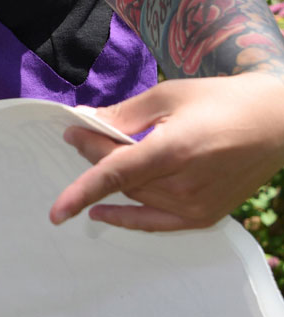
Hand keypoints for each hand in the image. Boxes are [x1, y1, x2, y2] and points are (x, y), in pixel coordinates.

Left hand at [50, 71, 283, 231]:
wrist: (275, 122)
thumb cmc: (221, 100)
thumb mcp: (169, 94)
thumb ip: (125, 114)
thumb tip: (85, 122)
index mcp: (174, 150)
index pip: (115, 174)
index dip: (80, 190)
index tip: (55, 208)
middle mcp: (184, 185)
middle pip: (121, 180)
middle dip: (95, 156)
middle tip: (81, 133)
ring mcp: (196, 206)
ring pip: (135, 198)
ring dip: (110, 181)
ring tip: (96, 155)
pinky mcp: (205, 216)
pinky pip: (157, 222)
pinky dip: (129, 218)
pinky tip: (103, 213)